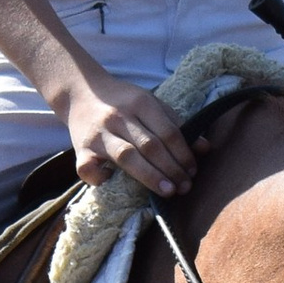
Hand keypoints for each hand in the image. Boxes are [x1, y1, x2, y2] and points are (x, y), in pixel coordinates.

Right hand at [60, 73, 195, 196]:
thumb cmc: (123, 102)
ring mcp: (98, 134)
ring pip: (127, 157)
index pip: (168, 132)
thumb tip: (204, 148)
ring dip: (150, 177)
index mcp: (140, 103)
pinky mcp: (79, 149)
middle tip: (185, 187)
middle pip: (150, 146)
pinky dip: (101, 178)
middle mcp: (118, 117)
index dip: (183, 154)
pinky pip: (88, 168)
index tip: (192, 170)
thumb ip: (175, 124)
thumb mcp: (150, 104)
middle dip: (172, 169)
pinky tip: (113, 181)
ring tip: (168, 191)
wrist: (80, 91)